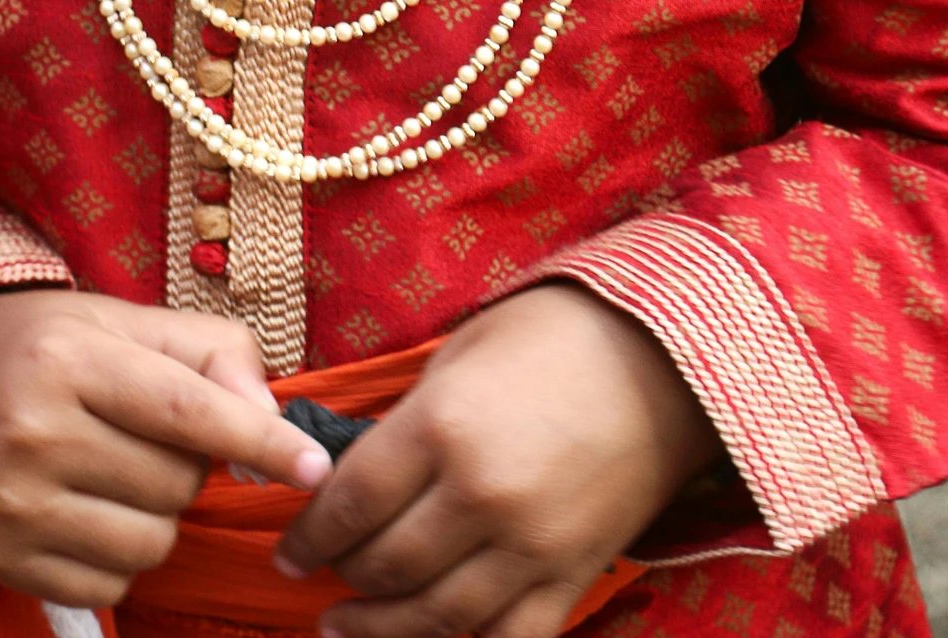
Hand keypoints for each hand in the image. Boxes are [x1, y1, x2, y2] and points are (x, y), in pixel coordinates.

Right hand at [0, 288, 330, 605]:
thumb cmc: (54, 345)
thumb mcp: (130, 321)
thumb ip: (215, 356)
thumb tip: (271, 423)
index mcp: (69, 361)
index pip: (184, 412)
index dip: (257, 441)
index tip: (313, 465)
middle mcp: (32, 433)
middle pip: (174, 485)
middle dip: (186, 465)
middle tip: (145, 431)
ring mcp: (10, 505)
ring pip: (150, 544)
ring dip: (157, 515)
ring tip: (115, 469)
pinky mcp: (0, 558)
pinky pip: (110, 586)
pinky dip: (119, 556)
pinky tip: (86, 508)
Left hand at [275, 284, 720, 637]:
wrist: (660, 359)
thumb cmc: (550, 338)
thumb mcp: (459, 356)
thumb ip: (407, 421)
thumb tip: (353, 469)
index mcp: (442, 428)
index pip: (351, 503)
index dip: (309, 535)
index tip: (287, 550)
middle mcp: (480, 496)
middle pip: (385, 566)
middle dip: (341, 577)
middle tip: (318, 576)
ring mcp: (530, 546)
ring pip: (436, 617)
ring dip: (381, 629)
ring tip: (345, 629)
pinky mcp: (573, 576)